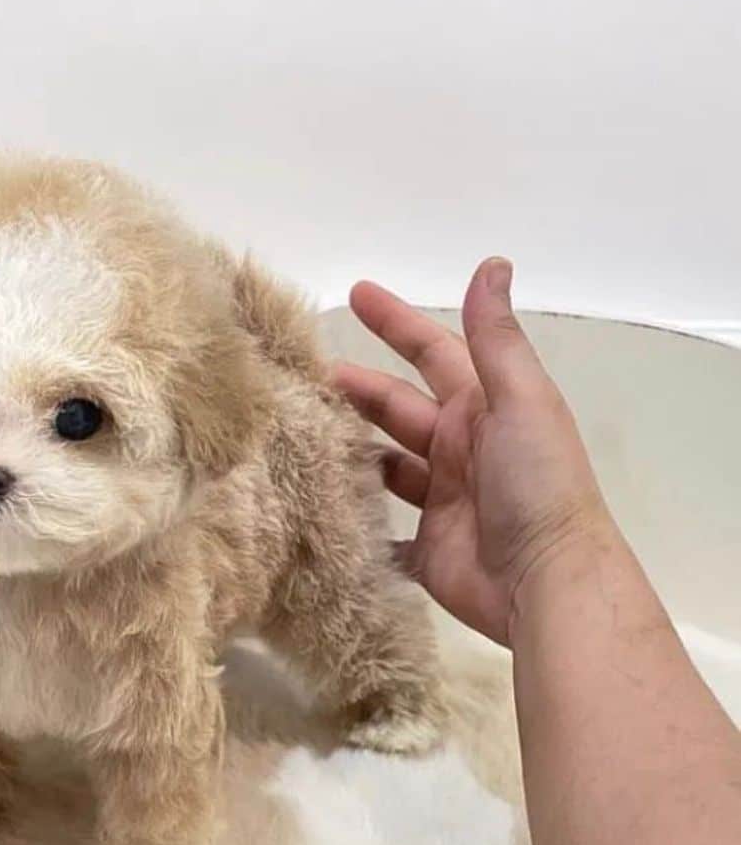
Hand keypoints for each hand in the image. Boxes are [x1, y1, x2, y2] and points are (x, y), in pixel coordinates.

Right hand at [334, 258, 614, 645]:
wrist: (544, 581)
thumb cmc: (536, 483)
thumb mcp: (519, 399)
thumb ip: (496, 338)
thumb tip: (492, 263)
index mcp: (483, 409)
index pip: (433, 353)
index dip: (397, 323)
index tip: (356, 294)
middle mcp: (461, 448)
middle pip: (398, 407)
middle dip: (357, 387)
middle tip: (304, 376)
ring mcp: (443, 500)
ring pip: (386, 464)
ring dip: (350, 448)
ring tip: (300, 436)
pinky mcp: (426, 548)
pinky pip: (382, 530)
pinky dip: (357, 520)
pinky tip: (318, 505)